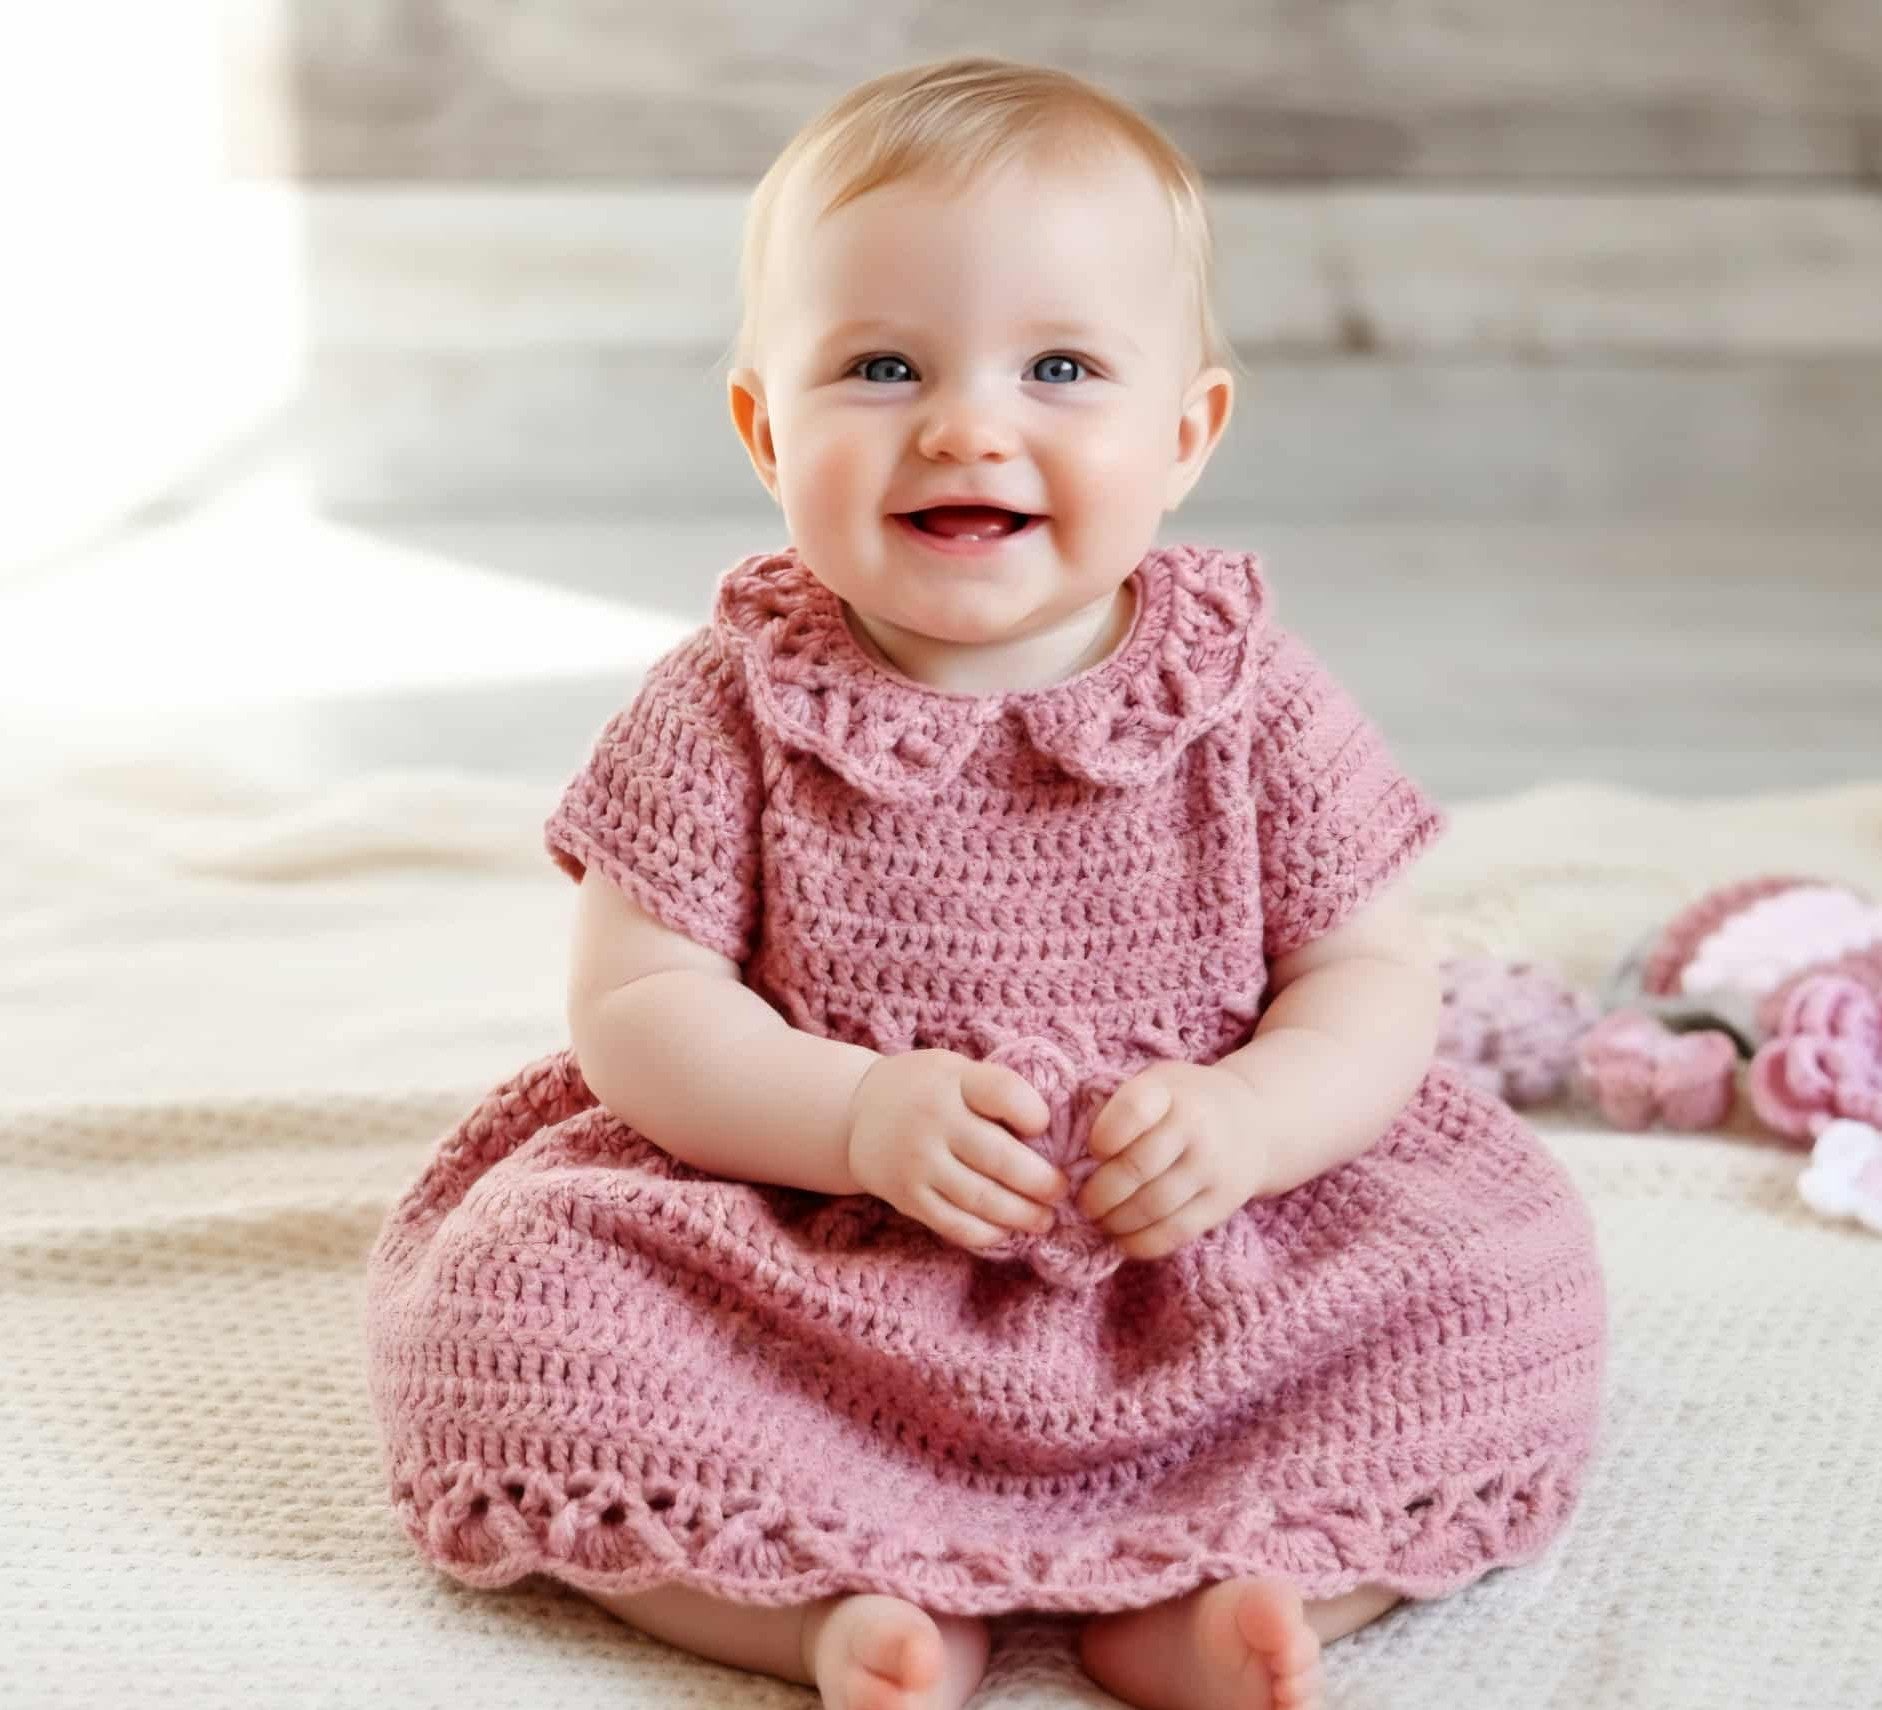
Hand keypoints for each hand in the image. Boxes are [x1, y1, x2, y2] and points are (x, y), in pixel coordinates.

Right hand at [844, 1050, 1069, 1252]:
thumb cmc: (927, 1090)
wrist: (857, 1112)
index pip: (1004, 1092)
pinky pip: (954, 1224)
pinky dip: (987, 1234)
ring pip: (981, 1198)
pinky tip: (1007, 1232)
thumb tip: (1053, 1137)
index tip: (1044, 1127)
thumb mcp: (957, 1071)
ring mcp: (918, 1161)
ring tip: (1044, 1219)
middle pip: (1000, 1157)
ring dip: (1021, 1215)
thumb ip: (995, 1092)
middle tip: (1061, 1191)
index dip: (1033, 1113)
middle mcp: (934, 1120)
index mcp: (954, 1081)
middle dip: (1040, 1181)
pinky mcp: (907, 1197)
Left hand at [1078, 1061, 1265, 1260]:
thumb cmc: (1185, 1101)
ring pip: (1153, 1206)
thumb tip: (1074, 1156)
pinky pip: (1176, 1232)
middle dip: (1099, 1193)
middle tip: (1083, 1202)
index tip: (1092, 1152)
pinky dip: (1142, 1243)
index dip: (1104, 1136)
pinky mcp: (1223, 1202)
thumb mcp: (1157, 1084)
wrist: (1254, 1119)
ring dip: (1116, 1222)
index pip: (1132, 1110)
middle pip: (1137, 1167)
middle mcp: (1196, 1126)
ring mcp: (1212, 1167)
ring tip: (1100, 1222)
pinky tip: (1124, 1241)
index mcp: (1171, 1089)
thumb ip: (1120, 1107)